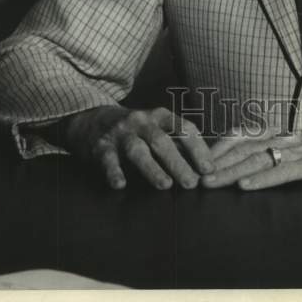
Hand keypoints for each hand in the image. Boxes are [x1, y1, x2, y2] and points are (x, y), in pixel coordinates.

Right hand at [58, 105, 214, 190]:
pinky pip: (108, 160)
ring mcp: (121, 133)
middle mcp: (142, 121)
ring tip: (166, 185)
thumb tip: (208, 165)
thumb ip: (178, 142)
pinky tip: (120, 185)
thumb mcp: (157, 127)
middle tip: (192, 183)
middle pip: (162, 141)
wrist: (92, 120)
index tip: (209, 169)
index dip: (198, 148)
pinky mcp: (101, 147)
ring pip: (138, 150)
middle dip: (178, 162)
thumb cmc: (135, 130)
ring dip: (152, 168)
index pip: (184, 128)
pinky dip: (114, 172)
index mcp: (160, 116)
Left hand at [201, 130, 301, 191]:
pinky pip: (285, 171)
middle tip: (199, 180)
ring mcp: (301, 150)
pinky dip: (264, 179)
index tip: (197, 164)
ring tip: (214, 184)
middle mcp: (286, 137)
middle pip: (246, 148)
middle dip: (220, 164)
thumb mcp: (280, 170)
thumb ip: (257, 168)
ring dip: (234, 172)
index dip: (218, 147)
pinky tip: (246, 187)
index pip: (241, 135)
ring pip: (261, 158)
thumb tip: (219, 178)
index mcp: (276, 135)